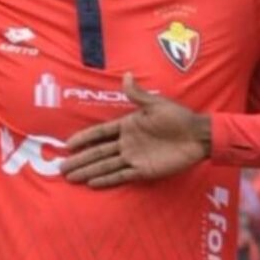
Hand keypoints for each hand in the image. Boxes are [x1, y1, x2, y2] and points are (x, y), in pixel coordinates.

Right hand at [62, 73, 211, 187]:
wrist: (198, 136)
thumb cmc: (179, 117)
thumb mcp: (157, 104)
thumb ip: (138, 95)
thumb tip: (126, 75)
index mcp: (128, 125)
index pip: (100, 133)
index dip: (84, 138)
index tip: (68, 145)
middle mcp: (127, 143)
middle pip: (98, 152)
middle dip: (80, 160)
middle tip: (61, 168)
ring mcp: (134, 158)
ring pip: (106, 165)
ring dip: (88, 171)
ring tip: (70, 177)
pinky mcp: (144, 170)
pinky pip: (122, 175)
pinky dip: (107, 180)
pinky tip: (92, 184)